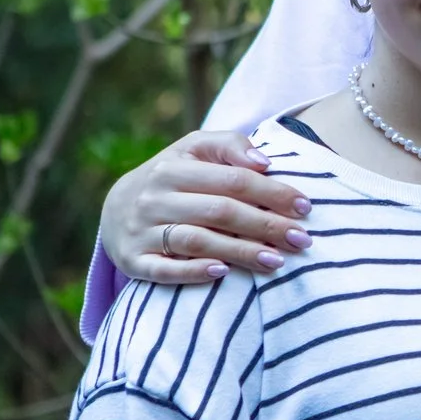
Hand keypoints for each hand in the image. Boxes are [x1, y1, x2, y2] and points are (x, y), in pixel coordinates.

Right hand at [100, 129, 311, 284]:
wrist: (115, 208)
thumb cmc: (172, 178)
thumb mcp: (193, 151)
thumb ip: (229, 146)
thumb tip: (265, 162)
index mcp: (173, 167)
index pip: (233, 179)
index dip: (271, 192)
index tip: (305, 207)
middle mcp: (154, 198)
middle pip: (220, 211)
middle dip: (266, 225)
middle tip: (302, 239)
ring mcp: (141, 230)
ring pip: (196, 241)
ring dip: (240, 251)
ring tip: (277, 261)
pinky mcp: (133, 261)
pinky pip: (164, 269)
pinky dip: (193, 271)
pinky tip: (223, 273)